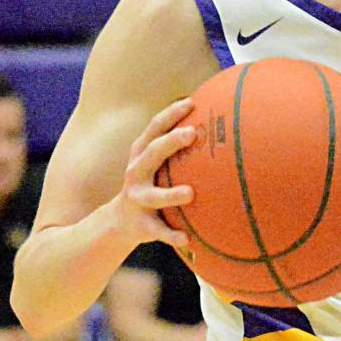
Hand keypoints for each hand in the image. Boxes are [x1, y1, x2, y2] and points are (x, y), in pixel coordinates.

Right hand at [110, 97, 195, 250]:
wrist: (119, 221)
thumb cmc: (151, 182)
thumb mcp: (158, 161)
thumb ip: (180, 144)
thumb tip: (221, 117)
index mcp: (142, 154)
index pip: (154, 128)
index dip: (170, 114)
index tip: (191, 102)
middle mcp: (136, 173)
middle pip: (151, 154)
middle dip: (170, 142)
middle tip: (192, 133)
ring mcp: (137, 199)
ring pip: (153, 196)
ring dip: (170, 194)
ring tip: (190, 193)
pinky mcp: (141, 225)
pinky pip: (158, 231)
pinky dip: (171, 235)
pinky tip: (187, 239)